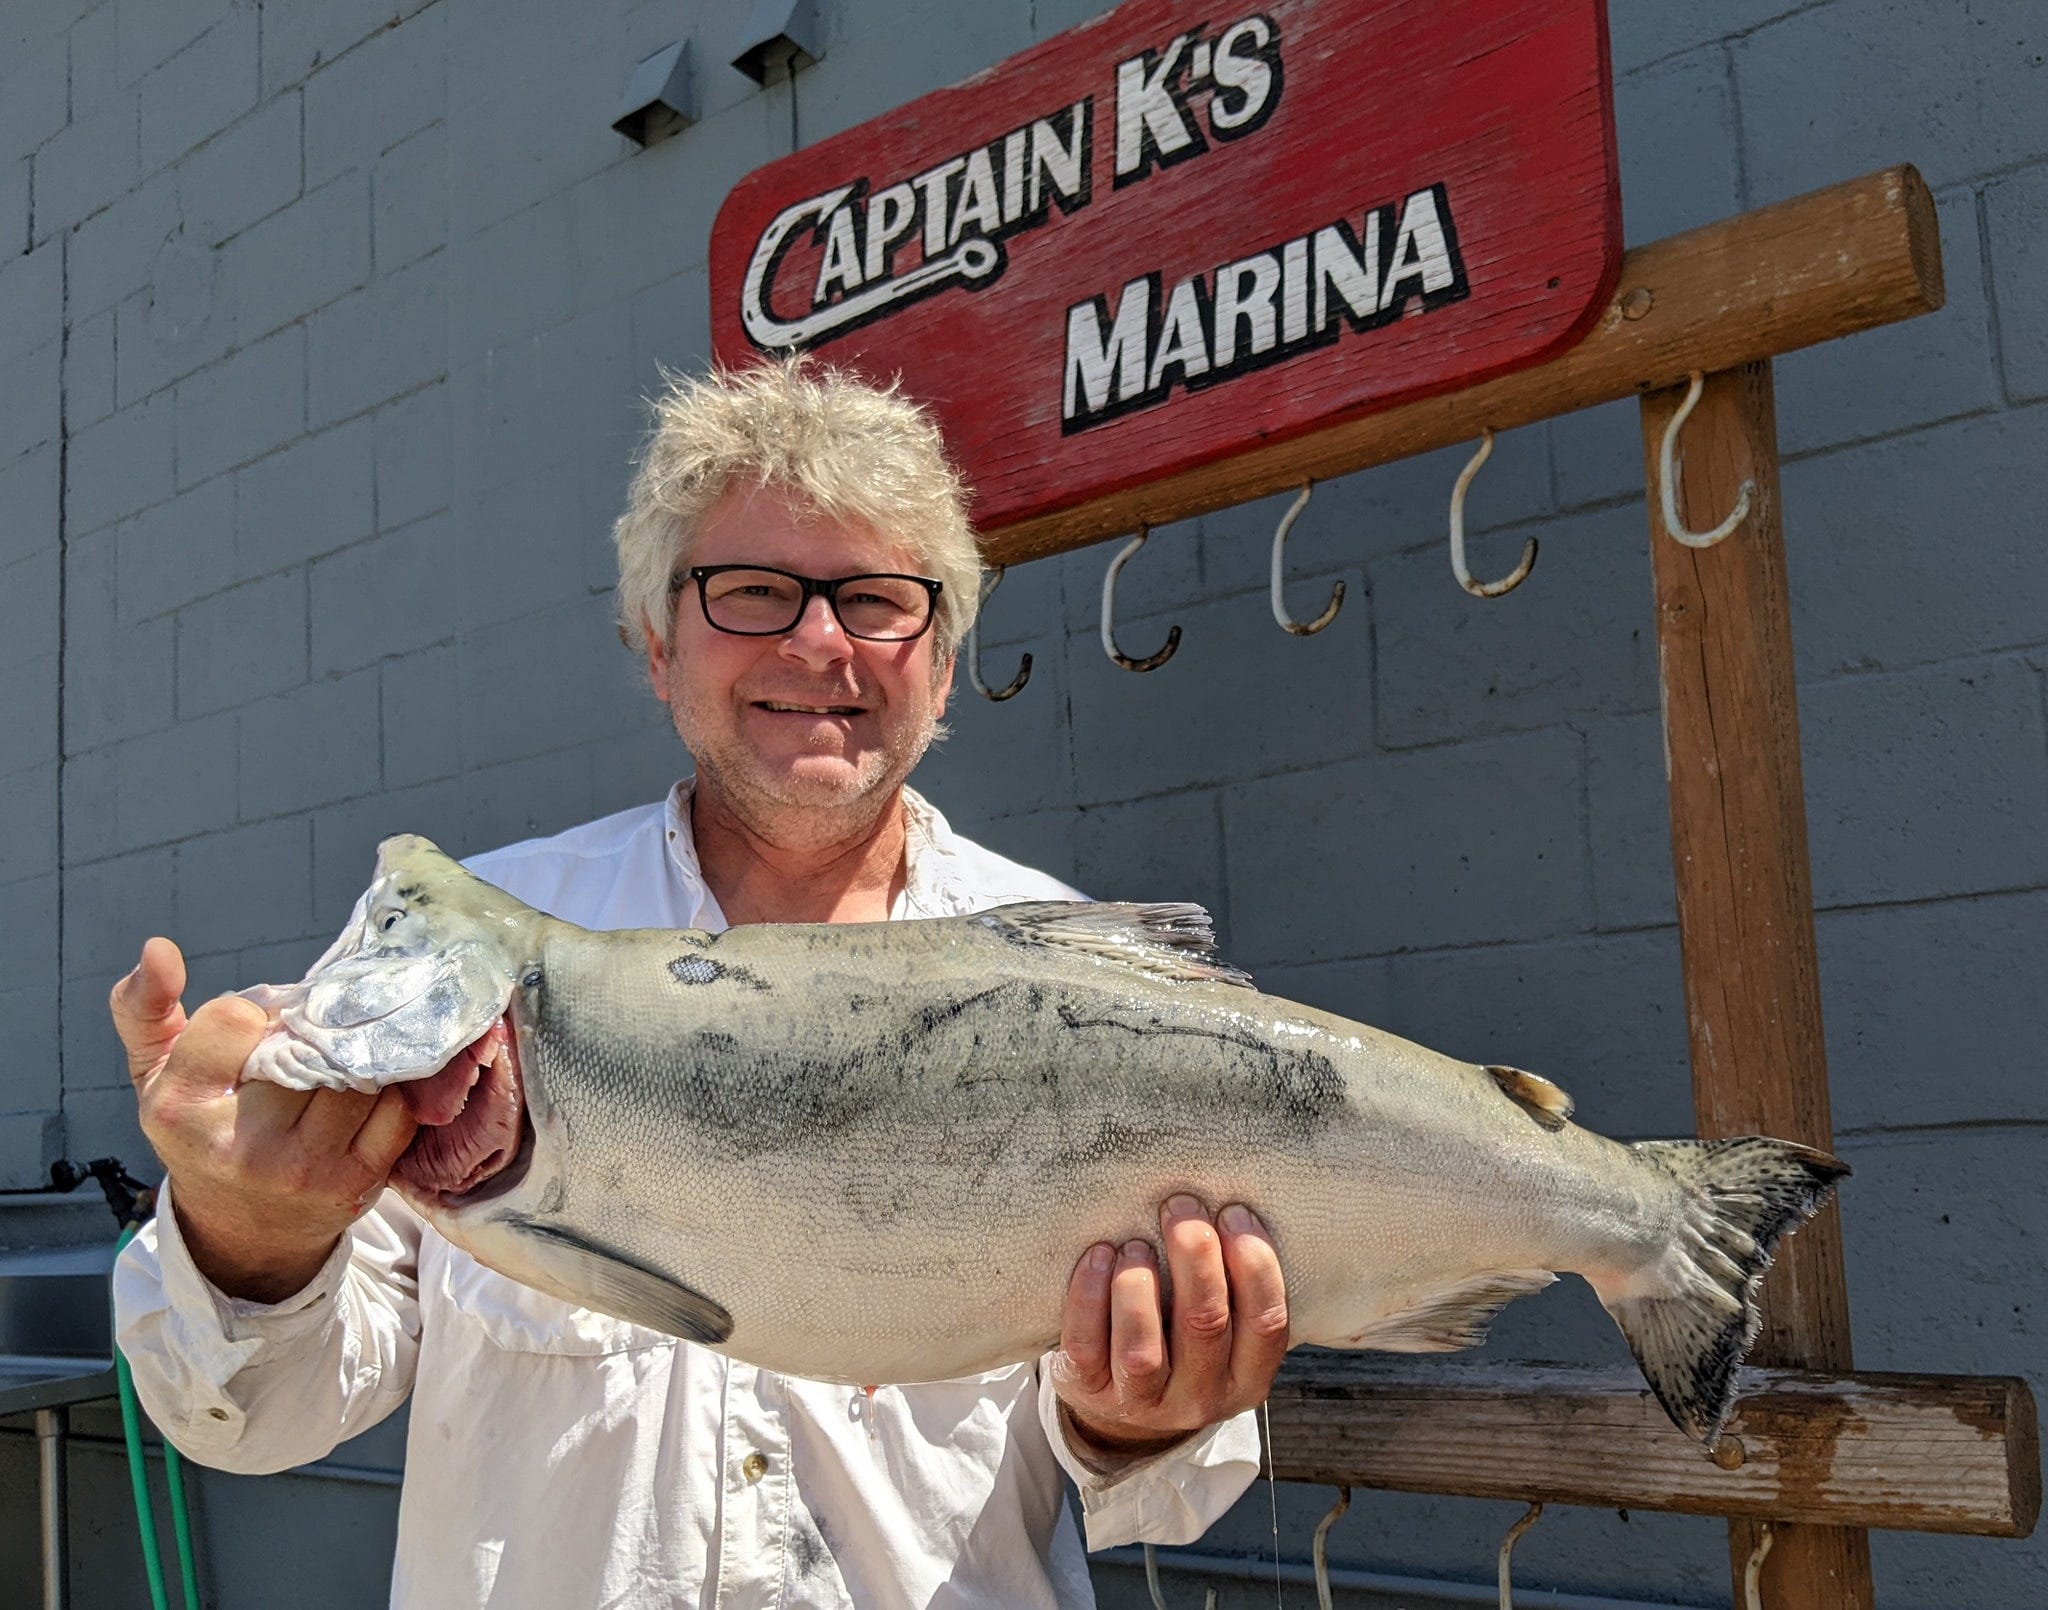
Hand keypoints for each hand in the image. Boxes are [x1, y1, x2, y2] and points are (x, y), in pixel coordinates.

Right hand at [114, 939, 417, 1302]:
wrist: (245, 1230)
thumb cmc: (201, 1133)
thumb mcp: (155, 1075)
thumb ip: (144, 1007)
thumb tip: (158, 949)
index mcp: (181, 1108)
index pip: (236, 1018)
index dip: (254, 1015)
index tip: (253, 1034)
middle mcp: (241, 1145)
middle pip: (304, 1044)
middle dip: (312, 1034)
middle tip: (307, 1045)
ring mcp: (303, 1168)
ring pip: (356, 1071)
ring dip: (355, 1058)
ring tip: (335, 1067)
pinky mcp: (356, 1182)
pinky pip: (396, 1107)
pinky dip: (389, 1091)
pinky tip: (364, 1094)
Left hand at [1052, 1196, 1288, 1457]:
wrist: (1123, 1399)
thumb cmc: (1181, 1337)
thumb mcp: (1223, 1327)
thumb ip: (1232, 1284)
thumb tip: (1226, 1198)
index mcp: (1246, 1376)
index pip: (1267, 1323)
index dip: (1255, 1264)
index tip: (1233, 1211)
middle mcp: (1200, 1397)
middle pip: (1204, 1325)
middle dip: (1194, 1257)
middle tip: (1180, 1206)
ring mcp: (1143, 1401)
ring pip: (1142, 1350)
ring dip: (1138, 1285)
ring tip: (1135, 1243)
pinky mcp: (1091, 1391)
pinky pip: (1087, 1346)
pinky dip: (1089, 1296)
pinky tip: (1098, 1256)